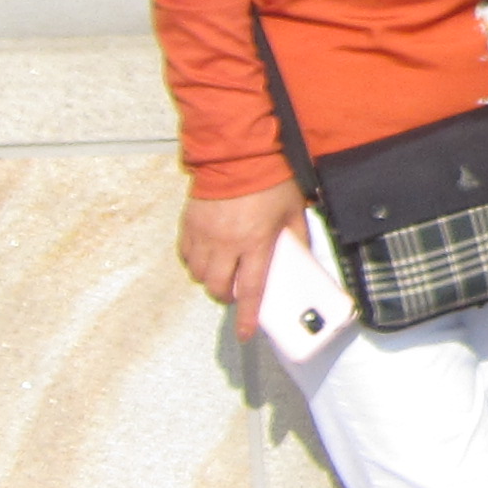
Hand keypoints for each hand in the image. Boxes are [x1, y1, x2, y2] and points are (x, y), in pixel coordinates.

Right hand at [180, 183, 306, 340]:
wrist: (237, 154)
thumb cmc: (270, 180)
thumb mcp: (293, 209)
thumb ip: (297, 236)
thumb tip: (301, 256)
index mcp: (255, 241)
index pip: (252, 289)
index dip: (248, 315)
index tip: (245, 334)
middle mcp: (226, 243)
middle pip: (219, 288)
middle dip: (228, 297)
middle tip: (237, 293)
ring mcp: (204, 235)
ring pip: (200, 276)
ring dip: (211, 281)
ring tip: (223, 274)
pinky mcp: (190, 225)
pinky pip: (186, 256)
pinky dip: (195, 264)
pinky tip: (206, 258)